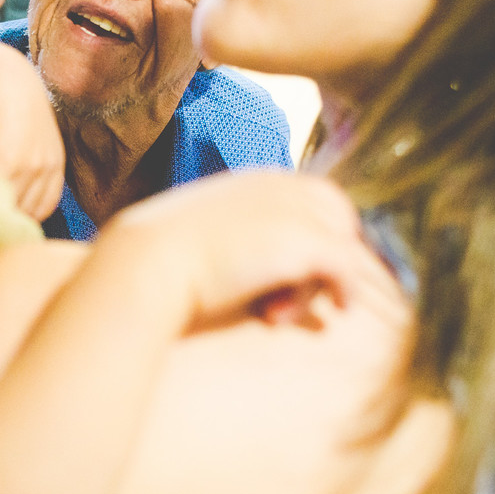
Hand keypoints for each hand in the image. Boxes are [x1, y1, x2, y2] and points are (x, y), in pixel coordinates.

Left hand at [0, 37, 64, 220]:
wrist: (13, 75)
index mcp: (6, 159)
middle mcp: (33, 165)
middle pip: (13, 212)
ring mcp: (49, 164)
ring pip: (32, 212)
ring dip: (15, 216)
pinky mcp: (58, 162)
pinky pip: (49, 202)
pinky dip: (35, 210)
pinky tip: (18, 208)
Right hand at [98, 170, 400, 330]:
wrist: (148, 262)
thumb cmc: (159, 258)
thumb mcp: (198, 234)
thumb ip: (229, 235)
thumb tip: (240, 264)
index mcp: (252, 181)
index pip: (310, 198)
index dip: (311, 235)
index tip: (289, 274)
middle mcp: (278, 186)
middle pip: (335, 215)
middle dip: (324, 255)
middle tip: (291, 295)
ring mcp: (293, 211)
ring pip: (339, 243)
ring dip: (318, 281)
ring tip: (280, 312)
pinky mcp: (304, 243)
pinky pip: (346, 265)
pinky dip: (344, 288)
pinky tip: (338, 310)